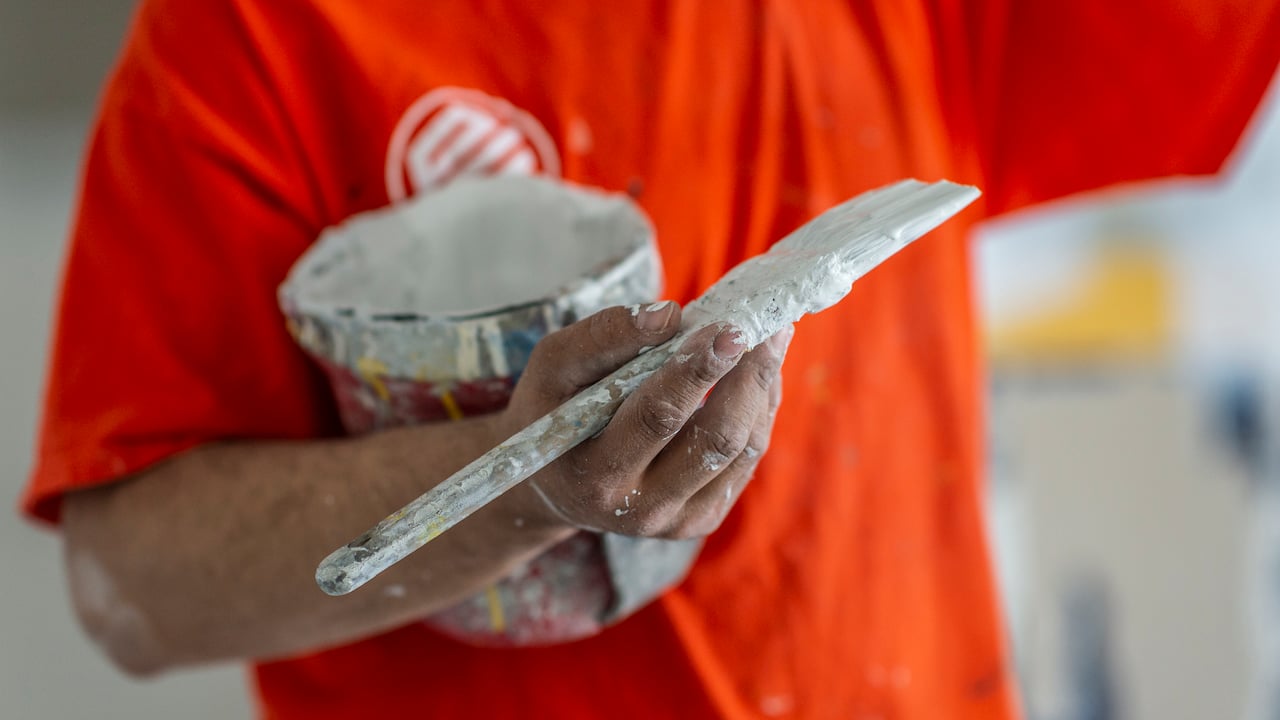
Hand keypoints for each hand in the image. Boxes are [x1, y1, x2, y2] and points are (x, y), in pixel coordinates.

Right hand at [499, 302, 790, 538]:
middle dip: (746, 379)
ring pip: (741, 449)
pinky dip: (760, 410)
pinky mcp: (703, 518)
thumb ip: (601, 338)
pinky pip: (747, 459)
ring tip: (771, 339)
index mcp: (596, 475)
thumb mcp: (552, 368)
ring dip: (761, 389)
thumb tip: (669, 316)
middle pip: (714, 440)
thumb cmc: (553, 412)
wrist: (558, 486)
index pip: (657, 418)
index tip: (728, 327)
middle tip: (767, 328)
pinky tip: (758, 375)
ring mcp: (678, 520)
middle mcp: (641, 509)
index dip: (696, 371)